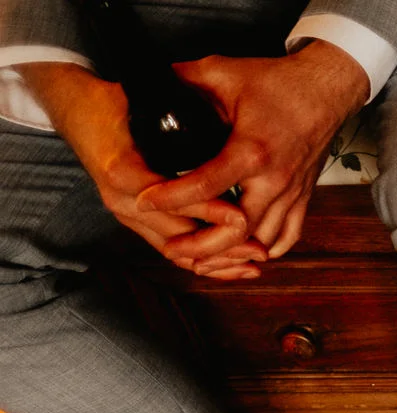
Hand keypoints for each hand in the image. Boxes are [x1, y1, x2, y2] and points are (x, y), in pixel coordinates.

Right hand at [19, 61, 261, 277]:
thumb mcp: (141, 101)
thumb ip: (172, 114)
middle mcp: (121, 199)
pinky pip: (172, 249)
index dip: (208, 211)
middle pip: (178, 236)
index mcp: (123, 170)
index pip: (171, 201)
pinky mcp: (135, 220)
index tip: (241, 217)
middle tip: (258, 249)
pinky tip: (234, 266)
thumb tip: (220, 117)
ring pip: (177, 252)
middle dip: (222, 246)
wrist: (78, 109)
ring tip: (254, 263)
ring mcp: (126, 213)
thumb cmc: (112, 102)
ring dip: (218, 261)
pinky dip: (204, 260)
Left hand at [137, 41, 368, 266]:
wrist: (325, 90)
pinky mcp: (303, 198)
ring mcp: (292, 193)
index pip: (206, 186)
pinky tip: (244, 251)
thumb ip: (182, 80)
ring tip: (201, 257)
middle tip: (170, 246)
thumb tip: (145, 84)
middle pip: (237, 232)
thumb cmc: (276, 81)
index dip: (171, 198)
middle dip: (200, 245)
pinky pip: (286, 237)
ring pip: (262, 243)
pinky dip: (264, 250)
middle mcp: (275, 180)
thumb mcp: (223, 72)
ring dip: (231, 254)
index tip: (145, 202)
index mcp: (251, 151)